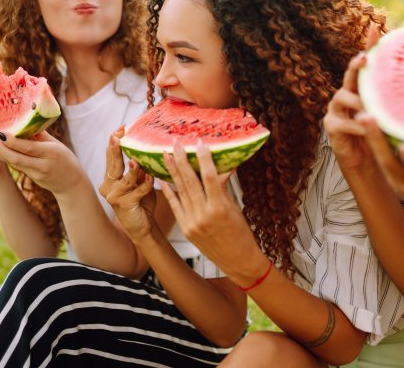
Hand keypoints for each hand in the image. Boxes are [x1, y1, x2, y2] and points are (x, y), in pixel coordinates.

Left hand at [0, 130, 85, 194]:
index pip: (29, 147)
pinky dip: (5, 159)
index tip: (0, 133)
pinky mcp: (31, 178)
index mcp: (51, 153)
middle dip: (1, 149)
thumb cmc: (65, 159)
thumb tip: (25, 122)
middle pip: (17, 158)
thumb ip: (41, 135)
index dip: (13, 141)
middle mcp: (43, 165)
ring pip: (14, 164)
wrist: (71, 184)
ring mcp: (36, 174)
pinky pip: (16, 167)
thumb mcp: (57, 145)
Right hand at [99, 127, 156, 239]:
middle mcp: (108, 186)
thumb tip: (144, 148)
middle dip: (116, 149)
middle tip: (118, 136)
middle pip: (113, 164)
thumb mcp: (140, 181)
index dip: (115, 142)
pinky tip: (151, 179)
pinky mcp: (124, 205)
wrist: (143, 225)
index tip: (121, 128)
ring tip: (136, 161)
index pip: (111, 156)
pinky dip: (145, 185)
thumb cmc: (142, 201)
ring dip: (133, 170)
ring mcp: (114, 196)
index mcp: (111, 178)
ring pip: (125, 179)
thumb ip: (138, 168)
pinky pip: (137, 192)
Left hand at [160, 140, 264, 277]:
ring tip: (166, 155)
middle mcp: (204, 215)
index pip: (209, 177)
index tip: (199, 142)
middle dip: (182, 160)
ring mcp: (192, 223)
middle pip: (190, 182)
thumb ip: (223, 187)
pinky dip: (169, 192)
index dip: (204, 158)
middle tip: (175, 143)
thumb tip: (220, 166)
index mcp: (220, 208)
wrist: (237, 261)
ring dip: (172, 172)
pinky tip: (163, 179)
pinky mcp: (186, 229)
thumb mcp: (234, 207)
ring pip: (181, 192)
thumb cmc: (241, 233)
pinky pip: (176, 206)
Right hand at [324, 24, 379, 168]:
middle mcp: (347, 95)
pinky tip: (366, 127)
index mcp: (363, 90)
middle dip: (356, 65)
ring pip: (342, 96)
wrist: (371, 167)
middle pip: (350, 74)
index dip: (369, 45)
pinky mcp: (332, 128)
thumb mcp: (398, 118)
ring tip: (371, 106)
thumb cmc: (387, 140)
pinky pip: (341, 122)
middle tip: (364, 58)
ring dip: (358, 100)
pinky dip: (355, 124)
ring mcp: (336, 110)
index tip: (375, 29)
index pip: (366, 65)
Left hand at [359, 115, 403, 239]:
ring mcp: (397, 183)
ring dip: (371, 138)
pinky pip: (381, 159)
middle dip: (378, 140)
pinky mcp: (393, 179)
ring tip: (363, 116)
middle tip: (367, 117)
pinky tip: (369, 125)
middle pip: (389, 163)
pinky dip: (374, 142)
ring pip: (381, 160)